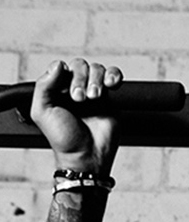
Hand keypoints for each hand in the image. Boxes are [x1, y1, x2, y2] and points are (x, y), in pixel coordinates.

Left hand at [30, 58, 123, 175]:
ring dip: (96, 80)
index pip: (63, 68)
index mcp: (58, 91)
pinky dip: (113, 75)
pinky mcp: (111, 100)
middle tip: (80, 100)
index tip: (69, 94)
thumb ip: (43, 85)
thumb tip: (58, 65)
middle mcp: (76, 90)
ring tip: (94, 98)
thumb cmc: (65, 140)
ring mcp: (94, 94)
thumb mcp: (42, 112)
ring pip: (97, 69)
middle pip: (81, 66)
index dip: (67, 75)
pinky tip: (111, 84)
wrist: (87, 157)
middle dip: (81, 79)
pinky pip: (114, 76)